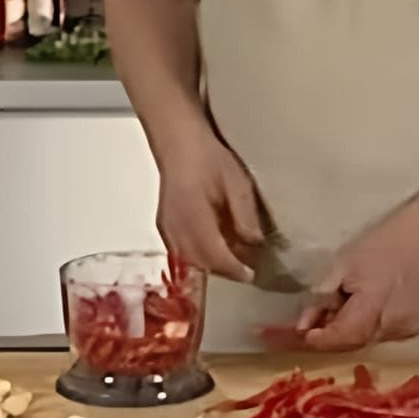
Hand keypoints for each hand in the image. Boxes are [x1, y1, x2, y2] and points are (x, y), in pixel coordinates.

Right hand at [154, 125, 263, 282]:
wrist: (178, 142)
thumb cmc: (208, 157)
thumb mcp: (236, 182)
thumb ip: (245, 215)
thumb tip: (255, 243)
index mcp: (194, 218)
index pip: (216, 257)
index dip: (235, 270)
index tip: (253, 276)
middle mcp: (175, 228)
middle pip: (201, 264)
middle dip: (226, 270)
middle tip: (248, 266)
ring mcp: (167, 229)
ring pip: (190, 261)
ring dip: (212, 264)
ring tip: (234, 256)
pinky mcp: (164, 227)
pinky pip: (181, 252)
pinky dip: (200, 256)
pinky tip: (214, 245)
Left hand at [293, 228, 418, 351]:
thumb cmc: (381, 244)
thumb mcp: (343, 264)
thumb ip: (321, 298)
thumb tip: (303, 326)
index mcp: (373, 308)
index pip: (340, 338)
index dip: (318, 340)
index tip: (302, 333)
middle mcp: (393, 327)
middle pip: (354, 342)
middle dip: (333, 335)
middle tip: (317, 320)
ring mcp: (408, 330)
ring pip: (370, 339)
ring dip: (353, 329)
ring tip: (347, 305)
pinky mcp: (418, 327)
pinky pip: (387, 333)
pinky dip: (373, 324)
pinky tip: (373, 304)